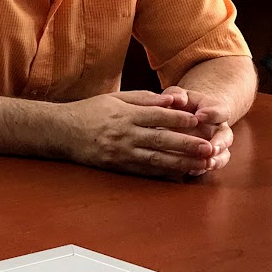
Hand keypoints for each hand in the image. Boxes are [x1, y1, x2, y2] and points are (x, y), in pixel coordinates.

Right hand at [60, 90, 213, 178]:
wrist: (61, 132)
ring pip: (157, 158)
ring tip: (202, 163)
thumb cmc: (89, 112)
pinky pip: (145, 170)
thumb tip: (172, 99)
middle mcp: (124, 134)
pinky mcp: (118, 165)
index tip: (198, 119)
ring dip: (182, 162)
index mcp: (124, 114)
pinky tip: (181, 173)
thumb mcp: (114, 98)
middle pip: (161, 139)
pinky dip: (165, 172)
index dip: (178, 118)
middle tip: (210, 146)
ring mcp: (121, 152)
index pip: (157, 116)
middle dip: (187, 144)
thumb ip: (144, 99)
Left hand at [161, 86, 233, 175]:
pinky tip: (191, 171)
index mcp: (215, 110)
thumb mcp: (178, 94)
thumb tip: (176, 99)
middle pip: (226, 136)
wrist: (183, 116)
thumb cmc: (180, 103)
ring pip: (222, 154)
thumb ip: (176, 94)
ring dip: (216, 160)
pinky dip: (202, 169)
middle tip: (211, 148)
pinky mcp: (206, 157)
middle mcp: (219, 129)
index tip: (200, 115)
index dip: (212, 114)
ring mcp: (215, 144)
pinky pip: (208, 165)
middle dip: (220, 143)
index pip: (220, 111)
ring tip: (207, 163)